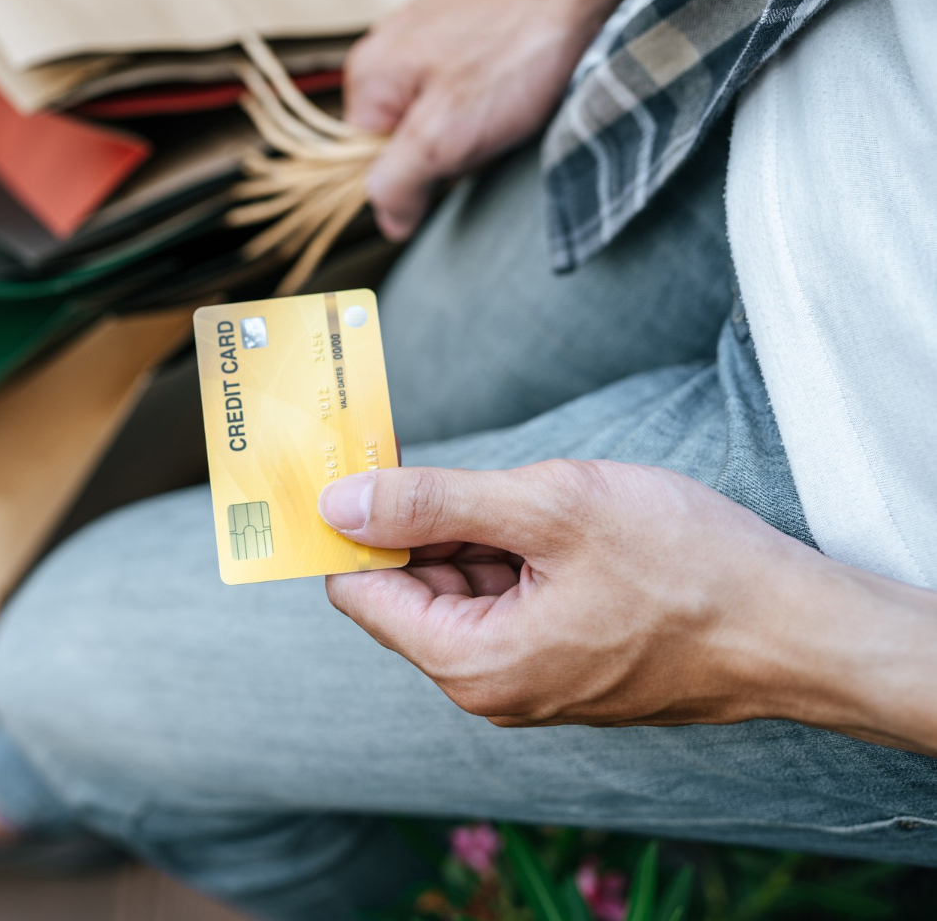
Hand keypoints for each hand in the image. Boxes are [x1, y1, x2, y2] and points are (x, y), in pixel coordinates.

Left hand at [319, 461, 936, 754]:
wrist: (796, 627)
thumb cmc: (686, 568)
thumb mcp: (548, 507)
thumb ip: (433, 503)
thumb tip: (336, 503)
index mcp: (470, 662)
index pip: (358, 590)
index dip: (348, 522)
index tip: (350, 460)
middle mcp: (488, 685)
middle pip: (408, 586)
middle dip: (418, 518)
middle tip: (443, 449)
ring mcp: (527, 677)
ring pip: (461, 586)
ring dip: (473, 529)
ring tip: (533, 492)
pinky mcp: (562, 660)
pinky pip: (506, 599)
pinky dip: (510, 551)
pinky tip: (554, 516)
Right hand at [344, 0, 675, 239]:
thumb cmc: (519, 37)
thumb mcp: (443, 135)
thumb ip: (399, 183)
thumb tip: (388, 219)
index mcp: (369, 78)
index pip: (368, 167)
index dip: (415, 182)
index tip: (452, 166)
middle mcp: (392, 57)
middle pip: (409, 147)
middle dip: (453, 156)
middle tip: (488, 133)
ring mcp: (433, 45)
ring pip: (448, 124)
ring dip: (483, 131)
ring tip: (513, 104)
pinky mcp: (473, 40)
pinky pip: (477, 98)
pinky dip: (504, 105)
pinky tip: (524, 89)